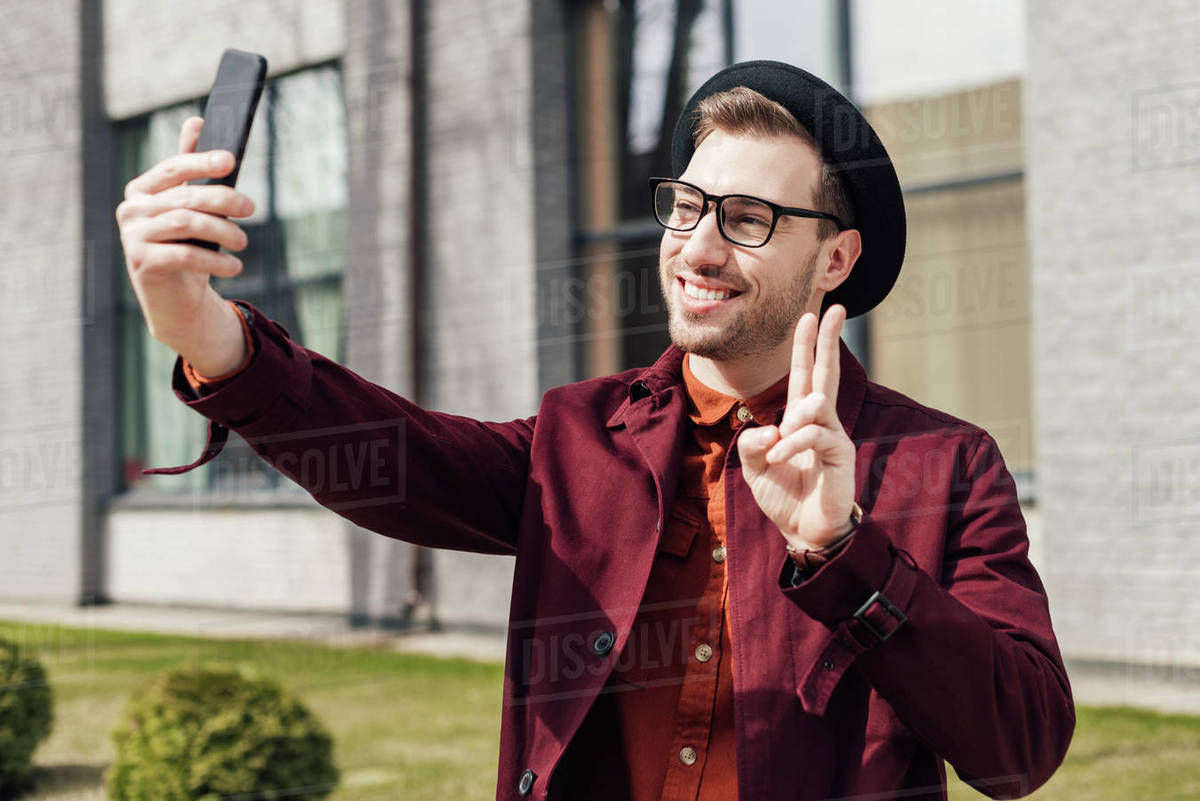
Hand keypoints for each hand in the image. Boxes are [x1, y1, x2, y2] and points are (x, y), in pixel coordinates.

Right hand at [115, 116, 253, 374]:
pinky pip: (185, 255)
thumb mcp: (191, 206)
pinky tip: (235, 265)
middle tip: (251, 207)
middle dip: (222, 199)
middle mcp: (131, 211)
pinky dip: (216, 260)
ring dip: (223, 231)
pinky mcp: (143, 264)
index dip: (202, 161)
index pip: (173, 168)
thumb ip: (191, 167)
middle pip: (184, 197)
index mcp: (142, 190)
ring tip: (243, 241)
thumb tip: (197, 120)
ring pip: (185, 224)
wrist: (177, 298)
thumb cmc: (187, 245)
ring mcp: (133, 238)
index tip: (231, 160)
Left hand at [736, 305, 856, 549]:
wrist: (803, 531)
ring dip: (791, 422)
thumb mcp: (754, 466)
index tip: (809, 317)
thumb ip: (751, 443)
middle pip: (826, 373)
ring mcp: (833, 436)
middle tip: (836, 308)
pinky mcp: (840, 454)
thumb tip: (769, 428)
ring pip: (815, 404)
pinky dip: (791, 444)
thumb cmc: (784, 496)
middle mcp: (821, 422)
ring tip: (776, 449)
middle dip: (829, 340)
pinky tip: (778, 458)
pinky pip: (815, 435)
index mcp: (800, 419)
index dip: (805, 347)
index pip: (804, 375)